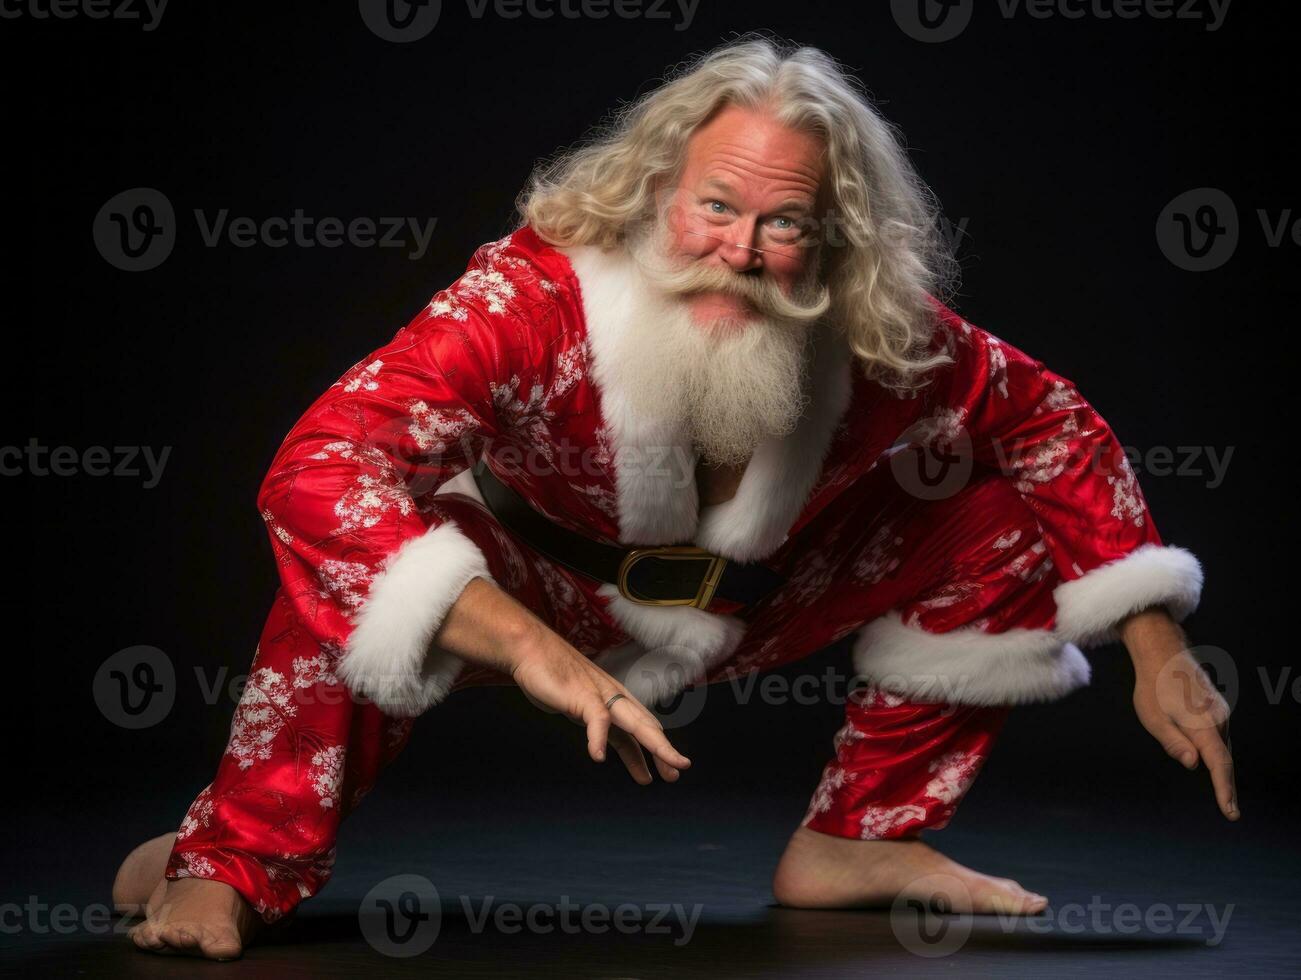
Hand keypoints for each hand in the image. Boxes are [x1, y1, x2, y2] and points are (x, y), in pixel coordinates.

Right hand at [509, 624, 692, 784]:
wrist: (530, 646)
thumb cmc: (552, 673)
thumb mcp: (578, 704)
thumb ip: (592, 720)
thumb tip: (602, 741)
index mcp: (613, 699)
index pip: (641, 727)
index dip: (657, 749)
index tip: (669, 769)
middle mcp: (613, 697)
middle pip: (645, 726)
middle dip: (663, 750)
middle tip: (677, 771)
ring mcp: (599, 695)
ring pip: (634, 722)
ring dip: (652, 745)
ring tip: (661, 768)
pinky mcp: (581, 695)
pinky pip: (596, 719)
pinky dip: (598, 739)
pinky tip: (598, 757)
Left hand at [1123, 609, 1237, 820]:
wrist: (1164, 654)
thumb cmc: (1153, 687)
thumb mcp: (1153, 718)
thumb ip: (1173, 742)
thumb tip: (1193, 763)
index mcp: (1203, 724)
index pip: (1219, 763)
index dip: (1224, 789)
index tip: (1230, 811)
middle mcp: (1219, 719)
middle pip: (1223, 758)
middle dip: (1225, 785)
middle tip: (1229, 811)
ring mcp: (1221, 713)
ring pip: (1220, 747)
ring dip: (1219, 767)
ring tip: (1222, 793)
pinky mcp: (1218, 709)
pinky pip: (1218, 737)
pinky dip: (1216, 753)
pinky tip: (1211, 762)